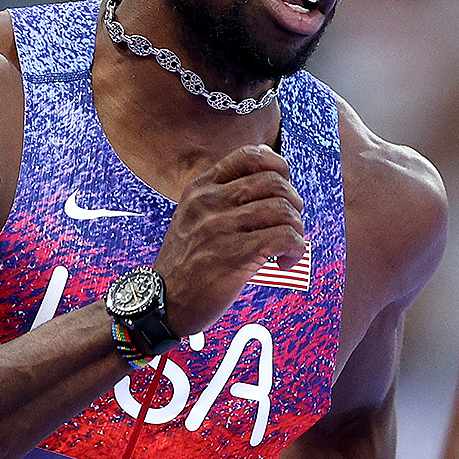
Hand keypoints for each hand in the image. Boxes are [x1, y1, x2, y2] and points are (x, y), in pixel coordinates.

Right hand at [154, 145, 308, 336]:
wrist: (162, 303)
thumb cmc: (187, 262)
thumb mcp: (192, 217)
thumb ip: (221, 196)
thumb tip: (272, 174)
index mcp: (200, 189)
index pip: (249, 155)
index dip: (279, 166)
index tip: (284, 187)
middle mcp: (209, 203)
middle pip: (275, 182)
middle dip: (293, 202)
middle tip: (289, 224)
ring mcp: (220, 228)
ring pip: (284, 210)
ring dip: (296, 229)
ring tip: (286, 247)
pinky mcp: (235, 256)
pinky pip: (286, 238)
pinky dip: (295, 250)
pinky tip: (284, 262)